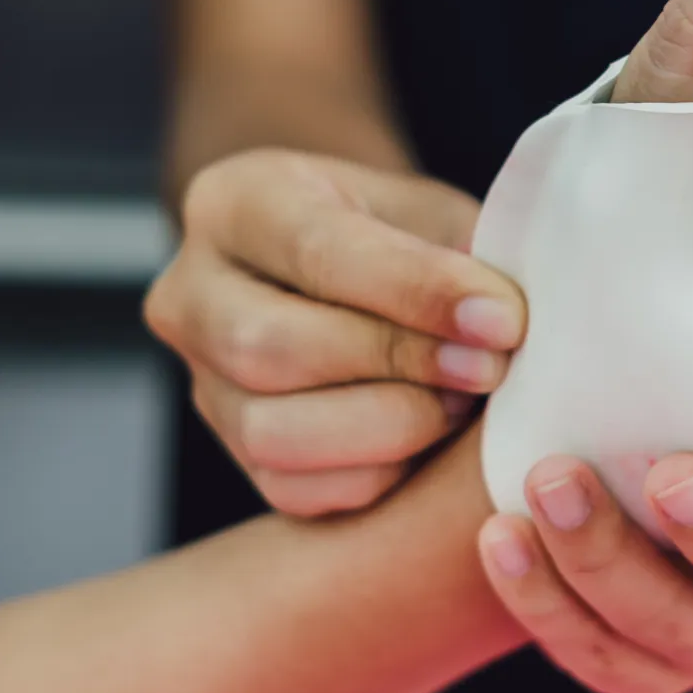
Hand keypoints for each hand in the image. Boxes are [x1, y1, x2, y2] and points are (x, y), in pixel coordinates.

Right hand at [144, 154, 526, 514]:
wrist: (358, 276)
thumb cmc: (404, 235)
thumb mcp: (429, 213)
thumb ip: (459, 253)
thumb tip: (502, 318)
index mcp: (235, 203)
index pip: (315, 249)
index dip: (415, 290)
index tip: (502, 319)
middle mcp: (190, 294)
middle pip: (271, 347)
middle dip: (398, 364)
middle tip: (491, 367)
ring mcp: (201, 382)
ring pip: (273, 432)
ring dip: (392, 426)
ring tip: (464, 400)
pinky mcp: (232, 453)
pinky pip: (295, 489)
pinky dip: (378, 473)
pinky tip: (432, 440)